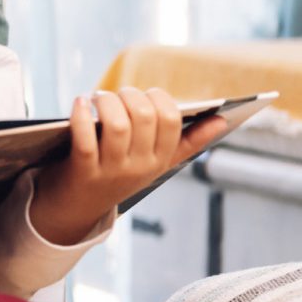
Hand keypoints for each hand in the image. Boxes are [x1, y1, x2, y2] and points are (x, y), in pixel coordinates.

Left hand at [30, 86, 228, 244]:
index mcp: (161, 160)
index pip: (171, 120)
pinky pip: (85, 139)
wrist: (79, 207)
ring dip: (106, 102)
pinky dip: (80, 116)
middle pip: (143, 117)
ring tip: (97, 97)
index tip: (146, 94)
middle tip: (118, 94)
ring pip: (117, 126)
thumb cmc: (120, 173)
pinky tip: (79, 102)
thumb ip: (188, 142)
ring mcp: (112, 170)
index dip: (159, 98)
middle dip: (130, 95)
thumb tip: (221, 120)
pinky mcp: (83, 171)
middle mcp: (140, 166)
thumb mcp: (157, 163)